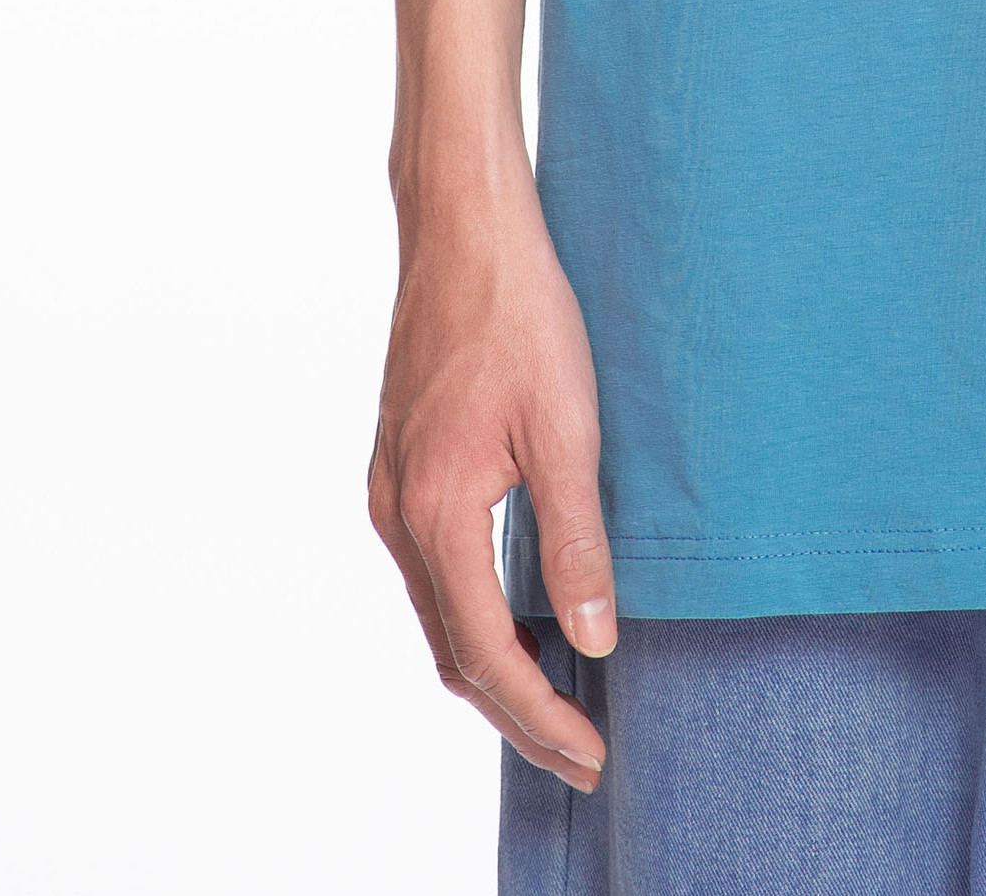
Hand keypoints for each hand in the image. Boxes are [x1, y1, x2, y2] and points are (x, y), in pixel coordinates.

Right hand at [367, 196, 620, 787]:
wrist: (462, 229)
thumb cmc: (520, 313)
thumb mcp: (567, 428)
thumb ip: (576, 541)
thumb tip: (595, 642)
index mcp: (437, 513)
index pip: (488, 654)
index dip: (540, 715)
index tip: (592, 755)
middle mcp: (398, 514)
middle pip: (454, 651)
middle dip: (518, 713)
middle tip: (581, 756)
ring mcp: (390, 490)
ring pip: (438, 615)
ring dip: (494, 669)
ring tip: (558, 703)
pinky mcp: (398, 466)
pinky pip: (432, 572)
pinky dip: (472, 616)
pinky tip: (519, 616)